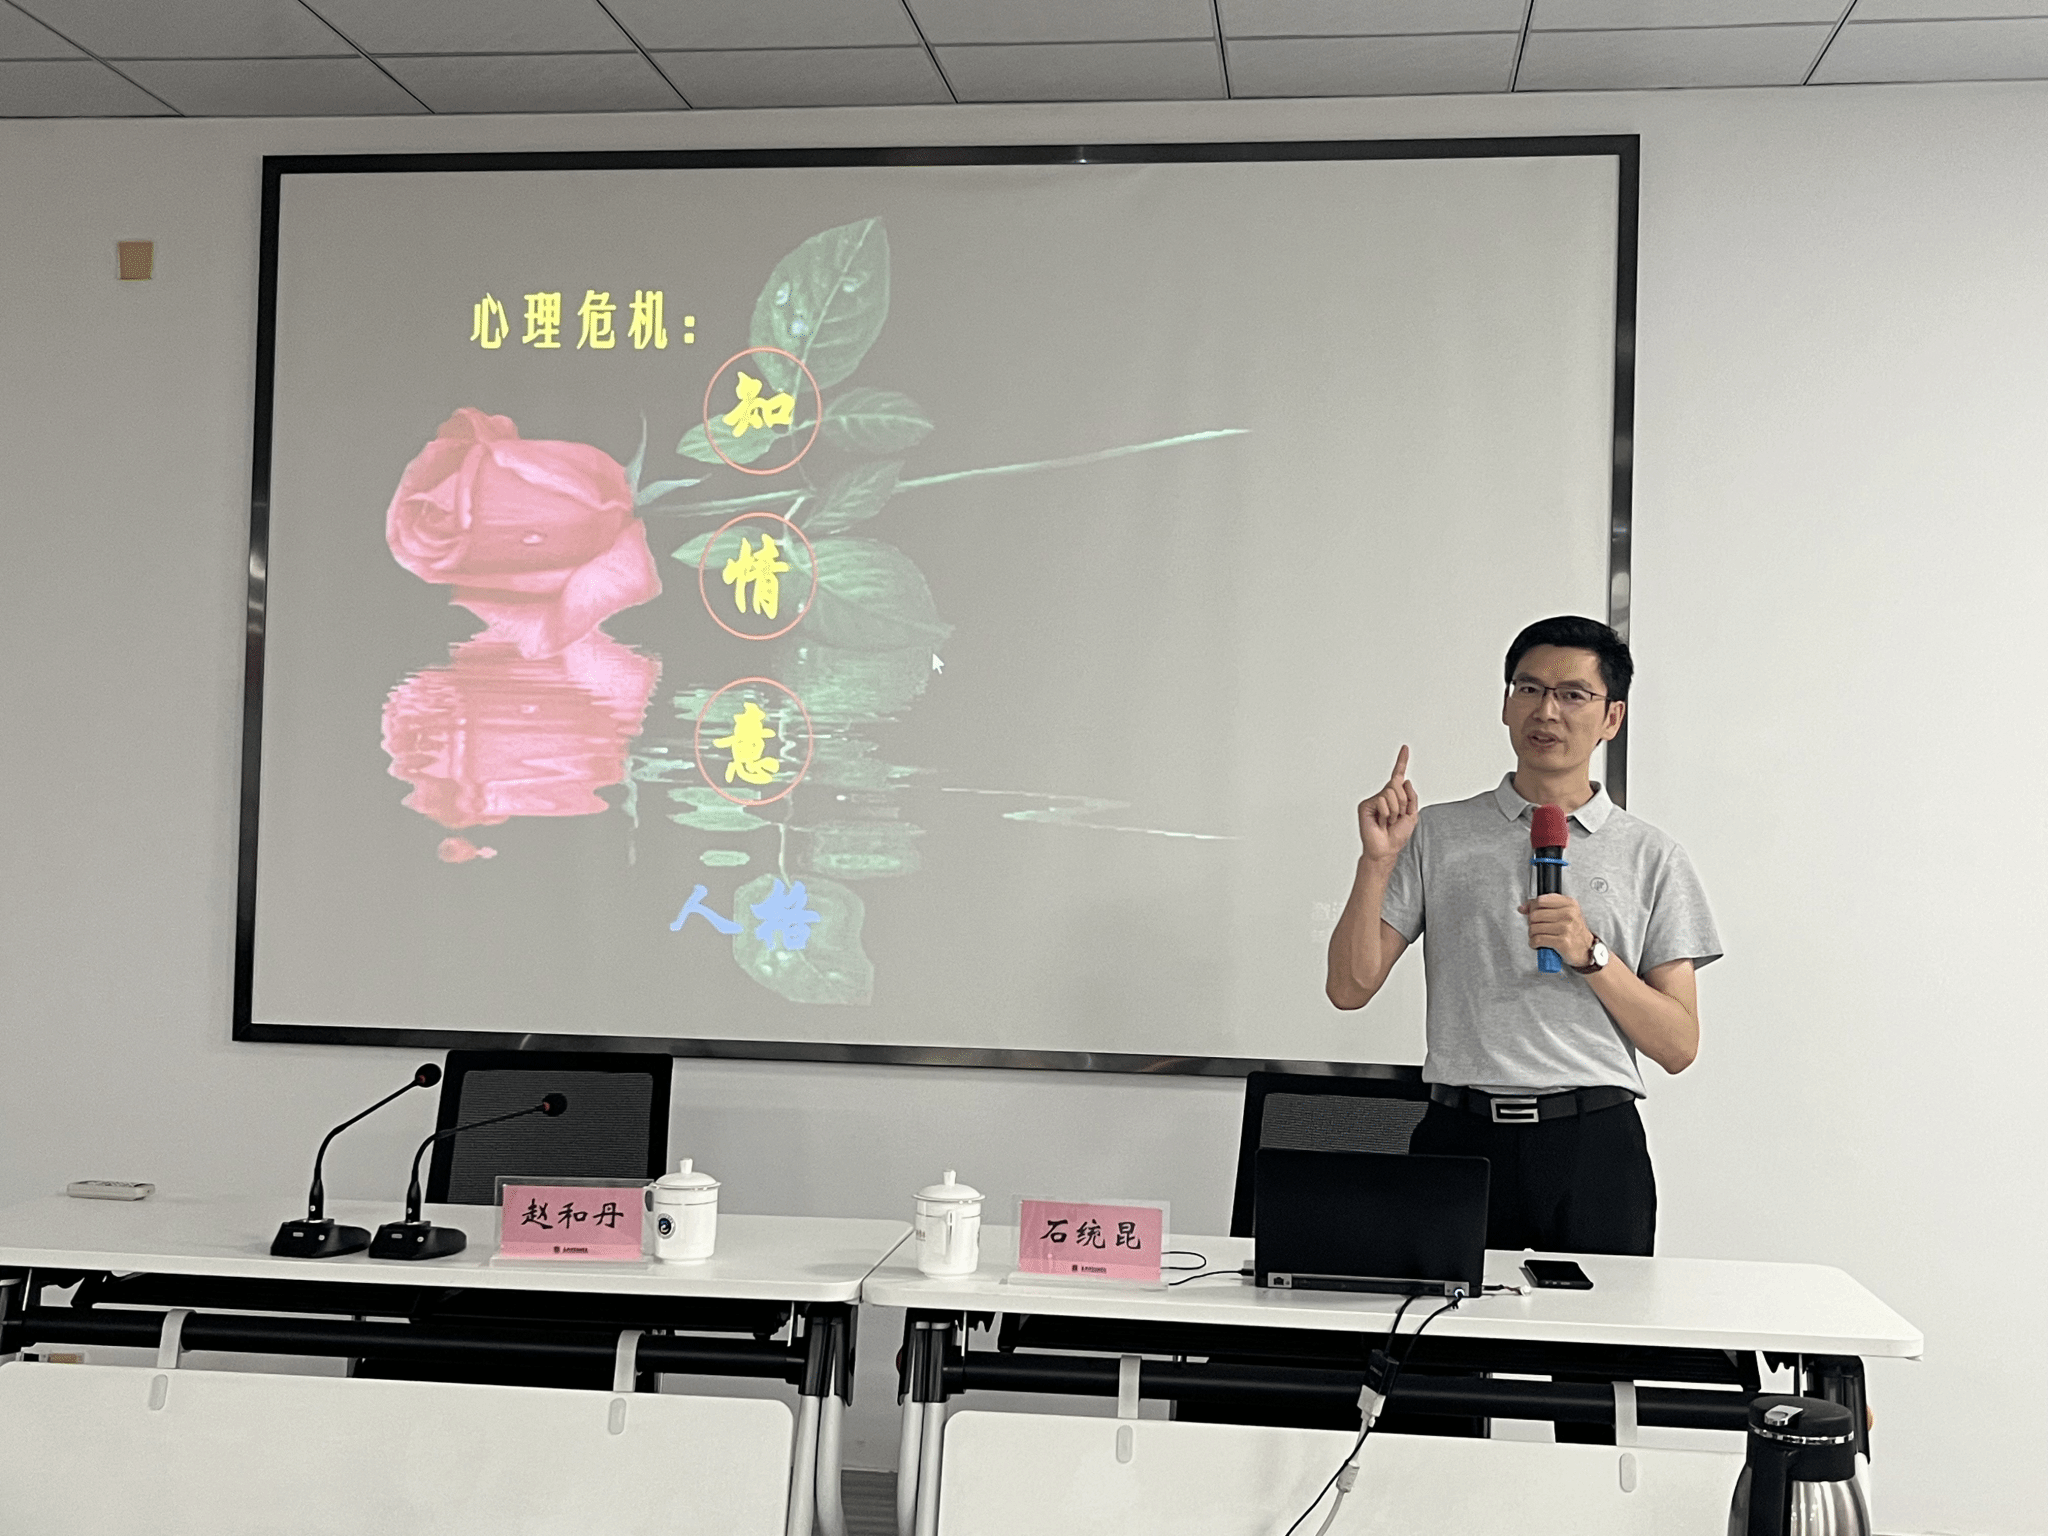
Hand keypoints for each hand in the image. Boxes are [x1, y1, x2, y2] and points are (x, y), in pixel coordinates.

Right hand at [1356, 746, 1418, 868]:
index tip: (1405, 748)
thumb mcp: (1412, 815)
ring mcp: (1374, 800)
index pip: (1398, 776)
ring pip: (1390, 793)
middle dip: (1402, 803)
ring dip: (1395, 810)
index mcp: (1395, 796)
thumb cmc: (1397, 835)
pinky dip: (1385, 813)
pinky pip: (1382, 801)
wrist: (1386, 849)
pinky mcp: (1366, 805)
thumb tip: (1405, 780)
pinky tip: (1381, 822)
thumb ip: (1412, 797)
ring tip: (1389, 821)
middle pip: (1397, 785)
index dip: (1402, 761)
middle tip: (1397, 817)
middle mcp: (1384, 795)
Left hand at [1518, 894, 1595, 969]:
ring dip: (1532, 935)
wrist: (1586, 949)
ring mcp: (1566, 928)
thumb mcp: (1563, 913)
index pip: (1540, 900)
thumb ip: (1543, 907)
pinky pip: (1537, 940)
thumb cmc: (1572, 931)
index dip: (1532, 908)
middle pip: (1534, 915)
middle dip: (1532, 923)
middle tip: (1537, 928)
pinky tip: (1538, 944)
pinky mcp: (1563, 942)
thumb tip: (1522, 907)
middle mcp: (1569, 914)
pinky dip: (1533, 943)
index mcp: (1570, 904)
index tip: (1532, 914)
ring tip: (1539, 937)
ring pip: (1534, 928)